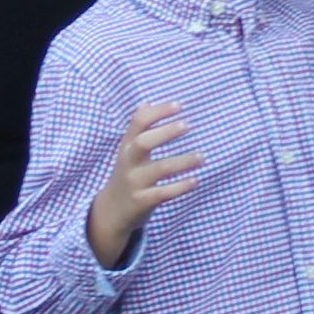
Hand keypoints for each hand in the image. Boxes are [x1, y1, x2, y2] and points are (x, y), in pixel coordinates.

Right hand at [85, 100, 201, 268]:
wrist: (111, 211)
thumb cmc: (127, 174)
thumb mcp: (128, 151)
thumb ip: (137, 129)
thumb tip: (147, 103)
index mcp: (127, 146)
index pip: (138, 122)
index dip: (158, 112)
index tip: (178, 106)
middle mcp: (129, 162)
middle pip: (143, 142)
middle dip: (165, 133)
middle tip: (187, 125)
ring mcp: (135, 182)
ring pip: (159, 169)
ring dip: (182, 161)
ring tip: (201, 157)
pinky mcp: (142, 201)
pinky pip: (163, 193)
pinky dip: (180, 186)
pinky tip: (195, 180)